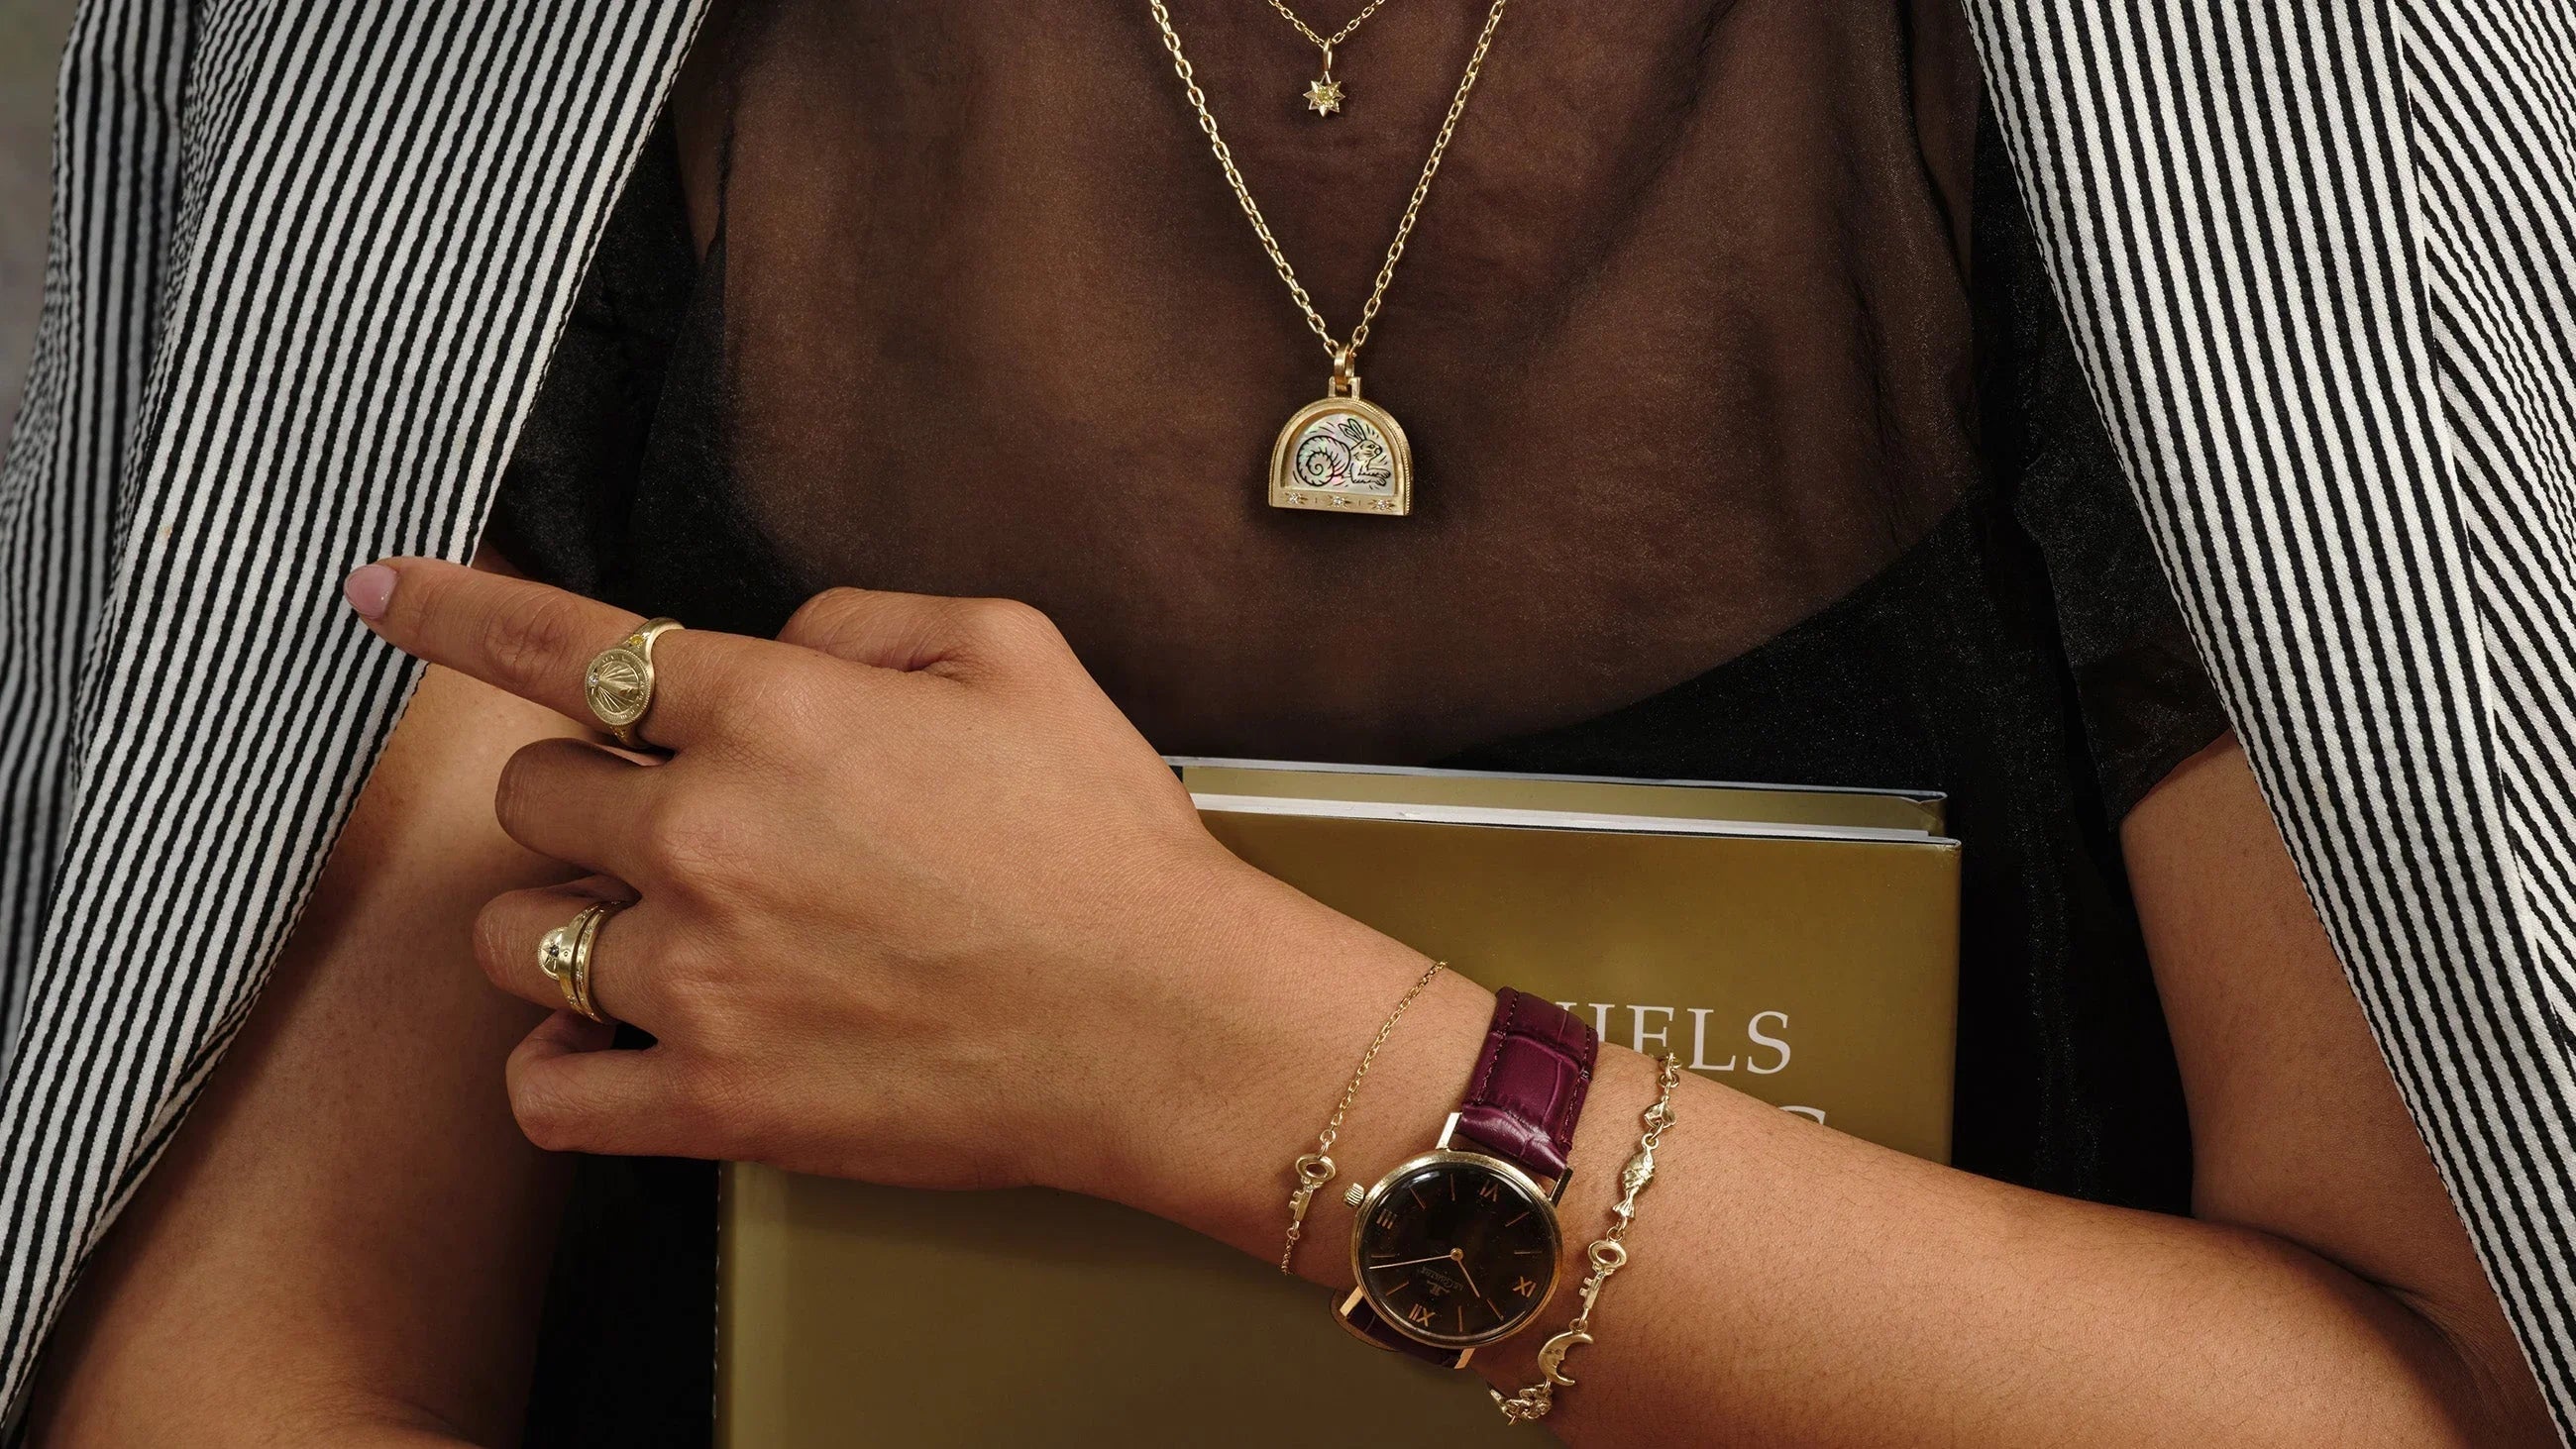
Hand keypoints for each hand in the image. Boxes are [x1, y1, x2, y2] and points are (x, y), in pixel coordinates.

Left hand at [341, 558, 1303, 1197]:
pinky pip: (547, 1089)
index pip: (561, 645)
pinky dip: (559, 1060)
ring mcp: (697, 978)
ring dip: (565, 920)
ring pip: (514, 934)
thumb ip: (863, 617)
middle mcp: (708, 836)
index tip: (386, 595)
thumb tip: (773, 642)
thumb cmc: (1105, 846)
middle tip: (675, 820)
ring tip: (661, 930)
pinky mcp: (714, 1101)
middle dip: (584, 792)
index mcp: (775, 713)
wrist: (1167, 1023)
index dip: (453, 610)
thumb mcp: (1015, 653)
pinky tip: (607, 1038)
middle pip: (530, 794)